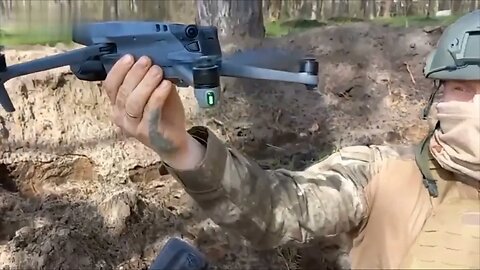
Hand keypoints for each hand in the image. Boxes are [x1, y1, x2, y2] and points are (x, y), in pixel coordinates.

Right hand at [103, 54, 204, 168]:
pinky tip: (166, 84)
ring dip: (146, 83)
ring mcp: (133, 126)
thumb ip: (150, 79)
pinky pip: (151, 112)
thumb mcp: (155, 93)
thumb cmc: (163, 114)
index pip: (110, 86)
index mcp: (117, 105)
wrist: (175, 141)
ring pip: (134, 102)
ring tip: (158, 71)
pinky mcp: (148, 132)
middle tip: (148, 60)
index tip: (130, 56)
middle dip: (135, 73)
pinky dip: (157, 96)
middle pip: (123, 92)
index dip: (118, 70)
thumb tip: (152, 59)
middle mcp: (120, 117)